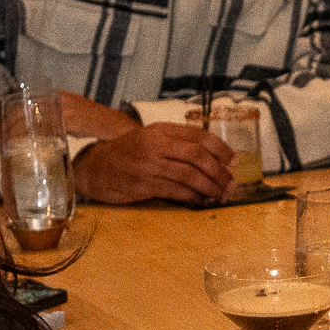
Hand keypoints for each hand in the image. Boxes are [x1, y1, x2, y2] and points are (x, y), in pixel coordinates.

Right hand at [75, 120, 234, 204]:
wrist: (96, 167)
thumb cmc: (128, 153)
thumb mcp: (151, 138)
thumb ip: (177, 142)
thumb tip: (214, 158)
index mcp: (160, 130)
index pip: (198, 136)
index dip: (221, 148)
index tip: (233, 161)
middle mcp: (155, 145)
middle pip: (198, 156)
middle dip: (219, 172)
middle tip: (230, 183)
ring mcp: (148, 165)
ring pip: (189, 176)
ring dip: (210, 187)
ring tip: (221, 194)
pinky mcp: (143, 185)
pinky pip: (176, 191)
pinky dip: (193, 197)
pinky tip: (202, 200)